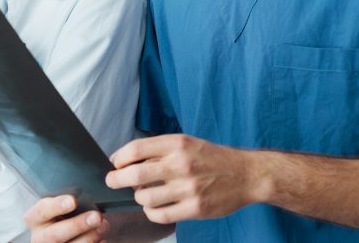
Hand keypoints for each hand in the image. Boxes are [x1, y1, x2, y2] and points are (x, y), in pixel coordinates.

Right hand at [24, 195, 107, 242]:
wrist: (56, 236)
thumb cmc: (60, 216)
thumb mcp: (57, 207)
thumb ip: (68, 202)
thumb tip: (90, 198)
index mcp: (34, 219)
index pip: (42, 211)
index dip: (57, 206)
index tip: (73, 201)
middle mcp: (39, 238)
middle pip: (55, 235)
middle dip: (77, 225)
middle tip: (97, 216)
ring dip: (88, 238)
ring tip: (104, 227)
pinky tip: (103, 240)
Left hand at [107, 134, 256, 222]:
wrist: (246, 174)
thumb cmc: (212, 157)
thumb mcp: (187, 142)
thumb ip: (160, 149)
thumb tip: (127, 159)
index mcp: (177, 144)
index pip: (136, 149)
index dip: (119, 158)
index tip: (115, 163)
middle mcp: (181, 164)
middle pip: (135, 174)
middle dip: (116, 180)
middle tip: (112, 181)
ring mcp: (188, 188)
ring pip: (145, 197)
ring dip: (138, 197)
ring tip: (143, 194)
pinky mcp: (195, 209)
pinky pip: (160, 215)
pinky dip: (151, 212)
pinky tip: (154, 207)